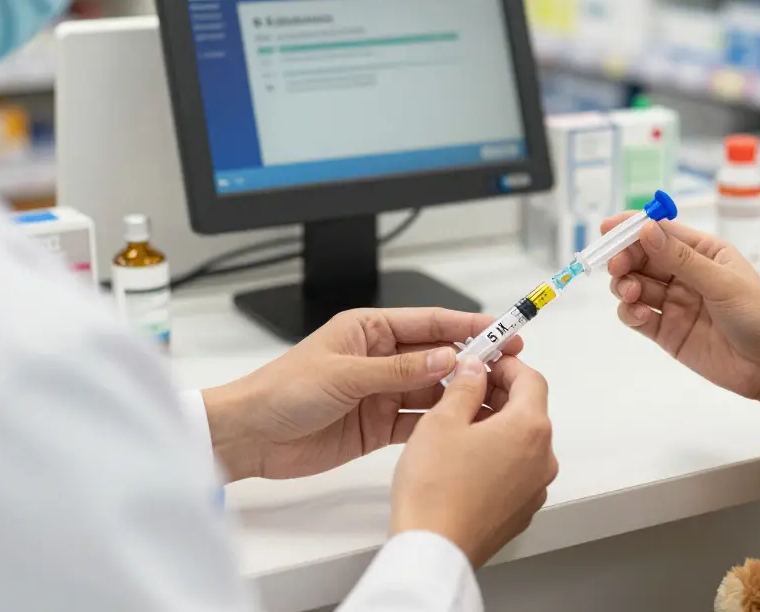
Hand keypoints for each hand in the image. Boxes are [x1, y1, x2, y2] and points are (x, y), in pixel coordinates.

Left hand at [201, 307, 522, 481]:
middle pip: (438, 355)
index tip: (502, 330)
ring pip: (433, 389)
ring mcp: (381, 393)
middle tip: (510, 366)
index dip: (469, 324)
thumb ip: (400, 369)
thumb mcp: (345, 374)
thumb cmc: (281, 391)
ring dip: (460, 393)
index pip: (430, 322)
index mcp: (370, 330)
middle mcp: (380, 359)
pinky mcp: (378, 426)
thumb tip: (448, 358)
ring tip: (494, 398)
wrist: (249, 436)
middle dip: (473, 359)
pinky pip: (418, 421)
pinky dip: (440, 423)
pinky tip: (463, 425)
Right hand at [391, 355, 557, 566]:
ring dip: (497, 425)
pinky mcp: (521, 509)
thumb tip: (474, 370)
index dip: (506, 365)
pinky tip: (464, 458)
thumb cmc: (435, 489)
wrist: (433, 549)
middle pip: (529, 410)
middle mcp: (542, 458)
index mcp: (530, 429)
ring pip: (522, 441)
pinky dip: (497, 455)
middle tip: (464, 388)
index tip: (484, 361)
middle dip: (499, 394)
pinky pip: (516, 469)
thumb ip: (464, 387)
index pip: (531, 379)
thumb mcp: (442, 421)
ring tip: (458, 424)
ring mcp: (535, 487)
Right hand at [602, 215, 759, 422]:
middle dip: (625, 259)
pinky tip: (638, 314)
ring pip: (636, 286)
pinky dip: (630, 312)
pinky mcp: (667, 332)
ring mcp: (674, 303)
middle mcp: (685, 274)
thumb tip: (646, 228)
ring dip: (624, 285)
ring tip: (630, 293)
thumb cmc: (759, 315)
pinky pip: (638, 316)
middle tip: (616, 267)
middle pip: (642, 258)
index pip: (662, 232)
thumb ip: (681, 258)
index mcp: (704, 252)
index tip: (608, 228)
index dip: (633, 227)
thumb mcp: (722, 282)